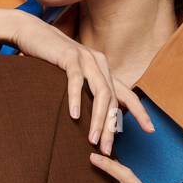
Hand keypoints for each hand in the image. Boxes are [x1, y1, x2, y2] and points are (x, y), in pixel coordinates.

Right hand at [0, 4, 153, 155]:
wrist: (32, 32)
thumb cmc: (50, 59)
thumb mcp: (73, 77)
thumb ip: (86, 91)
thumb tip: (94, 116)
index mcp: (103, 70)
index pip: (127, 94)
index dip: (140, 112)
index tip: (151, 130)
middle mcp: (100, 63)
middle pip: (113, 100)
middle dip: (111, 128)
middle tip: (107, 150)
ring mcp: (86, 59)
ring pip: (100, 93)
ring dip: (97, 119)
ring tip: (93, 139)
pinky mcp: (69, 57)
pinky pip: (76, 80)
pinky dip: (76, 99)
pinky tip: (74, 115)